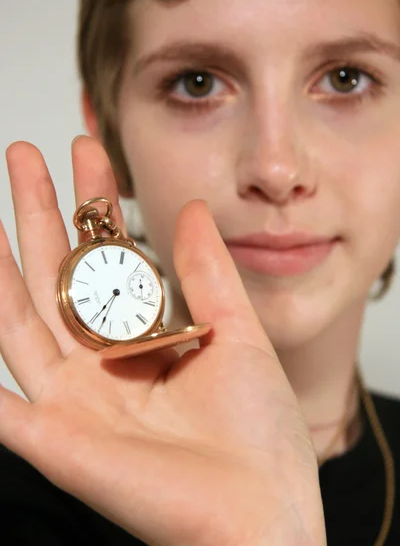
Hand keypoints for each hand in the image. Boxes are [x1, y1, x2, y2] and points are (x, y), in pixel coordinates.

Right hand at [0, 137, 325, 545]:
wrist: (262, 511)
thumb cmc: (259, 430)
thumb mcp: (234, 332)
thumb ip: (206, 271)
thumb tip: (190, 207)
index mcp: (141, 339)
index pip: (108, 258)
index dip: (95, 204)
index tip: (89, 150)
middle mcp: (100, 364)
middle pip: (58, 277)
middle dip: (40, 214)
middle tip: (27, 153)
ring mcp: (72, 400)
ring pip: (20, 320)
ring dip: (1, 264)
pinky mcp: (56, 440)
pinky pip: (3, 405)